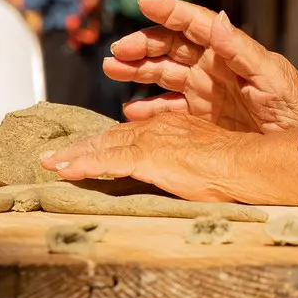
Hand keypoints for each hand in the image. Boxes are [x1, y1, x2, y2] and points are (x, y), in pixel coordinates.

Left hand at [40, 114, 257, 201]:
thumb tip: (180, 171)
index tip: (88, 150)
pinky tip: (65, 171)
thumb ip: (187, 160)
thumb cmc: (236, 166)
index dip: (106, 142)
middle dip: (82, 146)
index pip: (130, 134)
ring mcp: (151, 140)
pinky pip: (107, 161)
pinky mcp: (147, 156)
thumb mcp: (206, 157)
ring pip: (104, 145)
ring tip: (51, 162)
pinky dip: (83, 165)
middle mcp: (157, 128)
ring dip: (75, 155)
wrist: (245, 163)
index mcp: (171, 126)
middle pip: (111, 136)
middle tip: (56, 155)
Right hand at [105, 0, 297, 132]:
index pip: (194, 23)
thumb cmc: (294, 104)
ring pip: (163, 74)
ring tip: (113, 69)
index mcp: (228, 49)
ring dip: (138, 70)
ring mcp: (204, 90)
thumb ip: (240, 49)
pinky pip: (168, 109)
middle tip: (118, 51)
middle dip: (143, 45)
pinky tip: (130, 110)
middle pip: (170, 47)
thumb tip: (217, 19)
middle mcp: (212, 66)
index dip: (170, 10)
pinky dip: (148, 109)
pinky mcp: (201, 117)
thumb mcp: (270, 74)